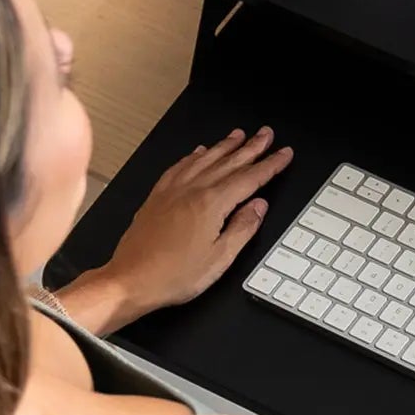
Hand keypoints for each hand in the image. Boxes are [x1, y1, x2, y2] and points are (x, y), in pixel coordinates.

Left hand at [56, 129, 292, 332]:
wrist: (131, 280)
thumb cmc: (172, 275)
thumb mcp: (220, 259)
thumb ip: (242, 228)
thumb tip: (259, 207)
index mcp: (211, 204)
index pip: (249, 178)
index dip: (270, 164)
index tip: (283, 153)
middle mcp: (191, 191)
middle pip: (229, 162)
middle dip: (251, 147)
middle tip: (266, 134)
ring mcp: (172, 191)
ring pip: (205, 159)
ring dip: (224, 145)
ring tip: (238, 135)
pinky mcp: (157, 197)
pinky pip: (179, 167)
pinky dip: (193, 156)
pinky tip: (199, 152)